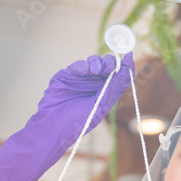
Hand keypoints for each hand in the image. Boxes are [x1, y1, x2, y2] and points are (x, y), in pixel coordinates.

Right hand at [0, 52, 134, 180]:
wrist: (52, 124)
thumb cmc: (77, 121)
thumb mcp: (100, 105)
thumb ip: (114, 88)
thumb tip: (129, 71)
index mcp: (106, 96)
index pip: (120, 79)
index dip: (126, 67)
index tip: (129, 55)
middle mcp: (95, 87)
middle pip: (108, 69)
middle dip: (111, 63)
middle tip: (111, 64)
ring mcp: (81, 80)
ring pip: (95, 64)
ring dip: (98, 63)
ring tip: (97, 68)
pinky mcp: (68, 76)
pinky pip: (79, 65)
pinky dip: (83, 65)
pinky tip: (85, 69)